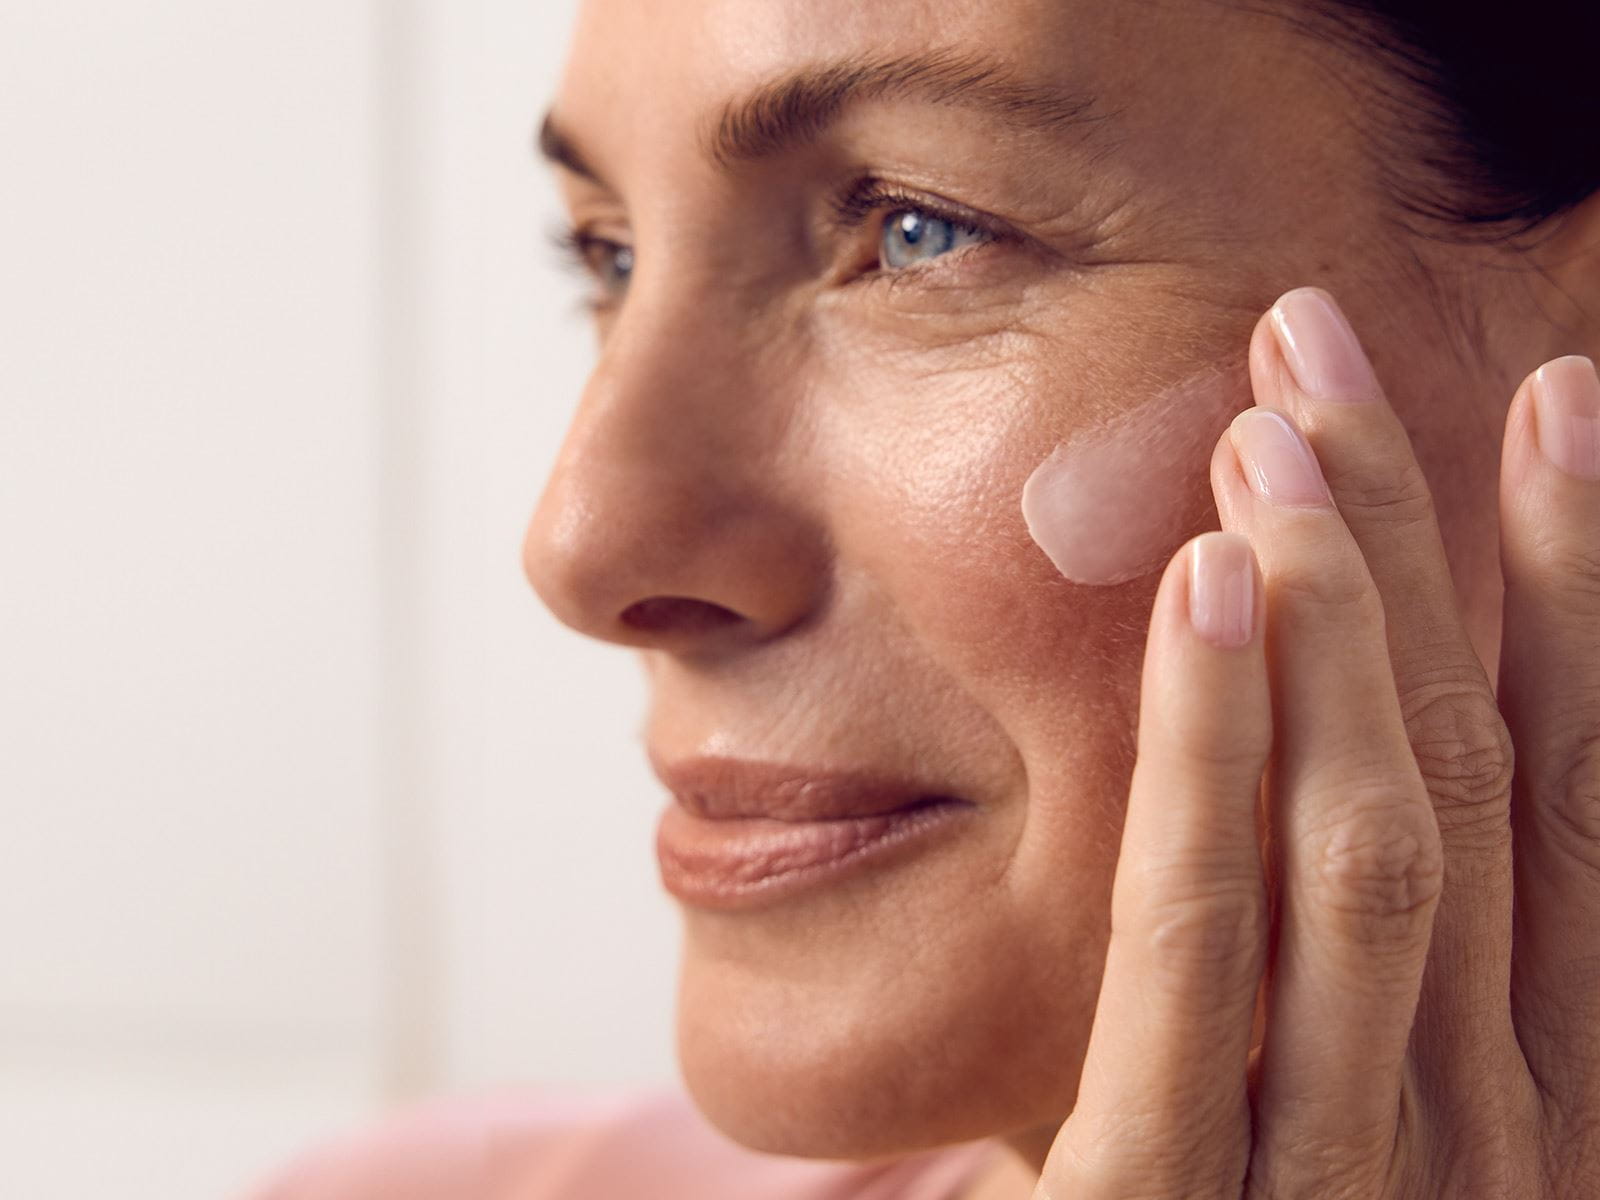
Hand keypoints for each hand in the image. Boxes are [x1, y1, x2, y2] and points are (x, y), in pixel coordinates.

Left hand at [1038, 287, 1599, 1197]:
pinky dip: (1216, 764)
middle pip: (1473, 780)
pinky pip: (1210, 957)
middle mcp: (1490, 1130)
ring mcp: (1354, 1179)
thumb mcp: (1308, 1099)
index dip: (1577, 595)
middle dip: (1421, 546)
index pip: (1575, 799)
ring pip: (1377, 843)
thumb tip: (1342, 735)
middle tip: (1339, 347)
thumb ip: (1333, 954)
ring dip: (1340, 615)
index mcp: (1534, 1094)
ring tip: (1278, 428)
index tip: (1550, 404)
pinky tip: (1201, 595)